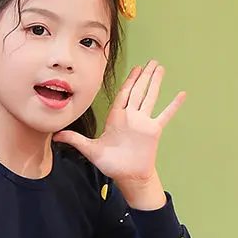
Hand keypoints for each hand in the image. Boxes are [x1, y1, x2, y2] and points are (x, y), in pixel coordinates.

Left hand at [53, 60, 185, 185]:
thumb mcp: (90, 150)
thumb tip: (55, 135)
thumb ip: (75, 140)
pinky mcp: (153, 131)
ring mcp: (143, 123)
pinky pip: (165, 115)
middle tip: (151, 61)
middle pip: (138, 91)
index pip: (123, 95)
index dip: (129, 81)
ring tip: (161, 68)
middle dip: (144, 76)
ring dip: (156, 83)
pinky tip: (182, 94)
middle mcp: (130, 117)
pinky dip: (173, 105)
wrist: (127, 176)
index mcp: (116, 118)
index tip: (135, 68)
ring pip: (150, 97)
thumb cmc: (111, 164)